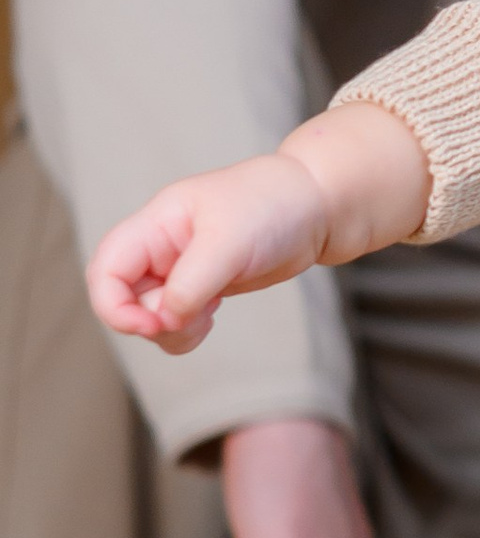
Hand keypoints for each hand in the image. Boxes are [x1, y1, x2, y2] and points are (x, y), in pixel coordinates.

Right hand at [87, 152, 333, 355]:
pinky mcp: (201, 288)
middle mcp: (160, 248)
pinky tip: (212, 316)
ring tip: (208, 317)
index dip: (112, 304)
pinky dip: (186, 330)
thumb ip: (193, 282)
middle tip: (193, 320)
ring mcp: (179, 270)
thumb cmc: (272, 207)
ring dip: (170, 330)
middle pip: (122, 297)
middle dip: (148, 321)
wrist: (315, 208)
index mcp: (155, 224)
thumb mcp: (230, 241)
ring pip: (148, 315)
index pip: (106, 267)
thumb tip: (166, 319)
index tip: (150, 325)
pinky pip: (175, 321)